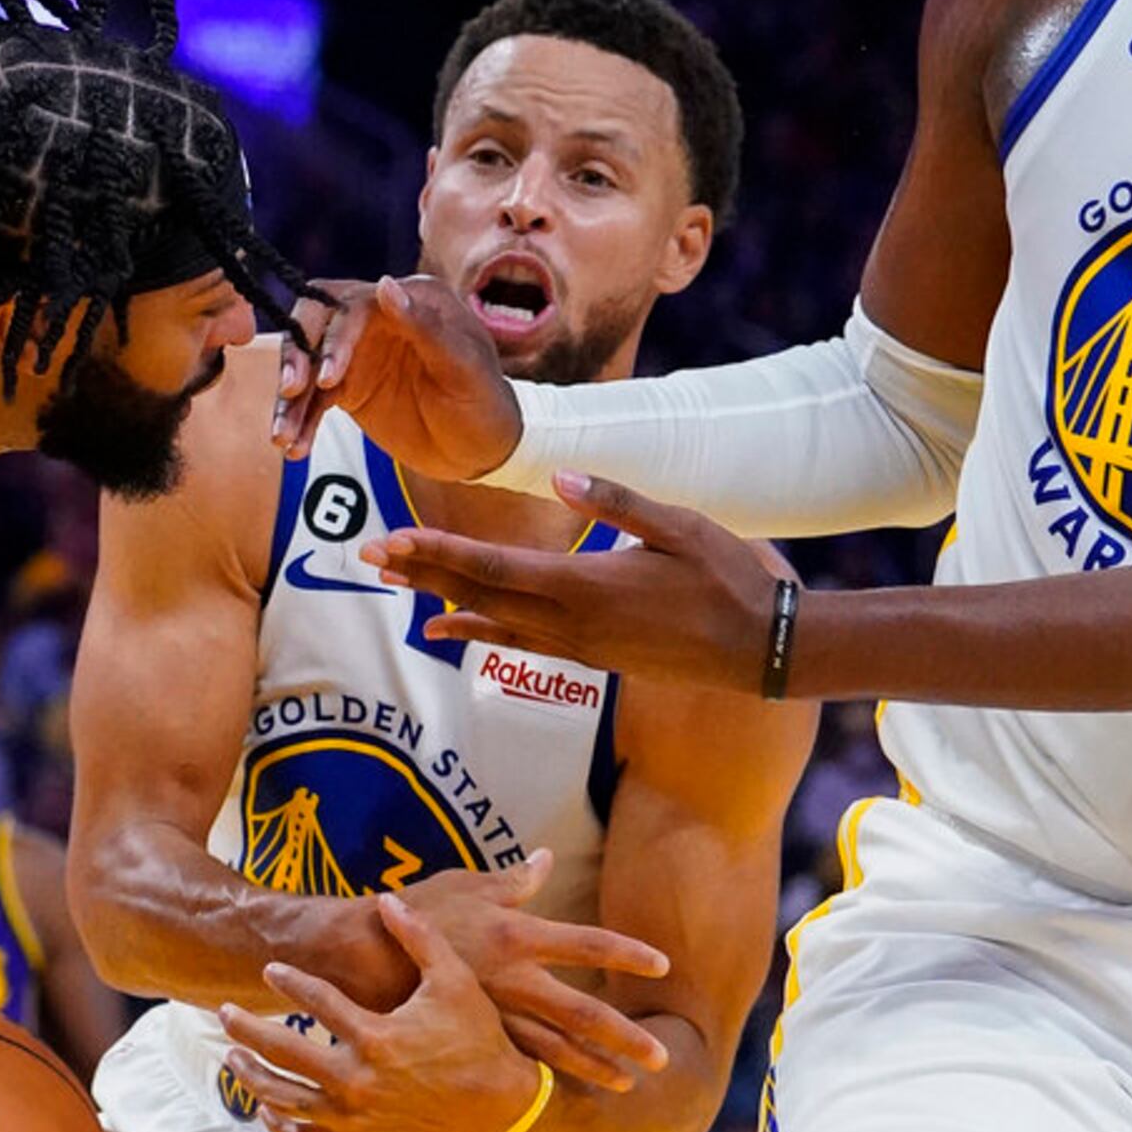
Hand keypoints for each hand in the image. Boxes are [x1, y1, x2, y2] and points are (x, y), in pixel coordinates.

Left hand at [221, 892, 545, 1131]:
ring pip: (287, 1099)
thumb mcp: (454, 981)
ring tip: (231, 1055)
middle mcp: (359, 1081)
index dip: (289, 982)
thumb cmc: (477, 1038)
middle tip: (223, 1012)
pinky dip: (282, 1126)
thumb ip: (419, 937)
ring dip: (252, 1077)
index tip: (269, 970)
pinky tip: (264, 1108)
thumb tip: (386, 898)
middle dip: (247, 1029)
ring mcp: (358, 1116)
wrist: (500, 1104)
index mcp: (377, 1038)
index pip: (316, 1003)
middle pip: (283, 1053)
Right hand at [271, 276, 521, 477]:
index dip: (333, 337)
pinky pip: (310, 399)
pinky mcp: (345, 387)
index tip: (326, 378)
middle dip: (296, 355)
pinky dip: (299, 421)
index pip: (352, 304)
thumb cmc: (484, 404)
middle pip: (314, 322)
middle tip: (291, 391)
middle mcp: (378, 318)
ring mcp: (357, 353)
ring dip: (290, 400)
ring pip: (306, 364)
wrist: (482, 452)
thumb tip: (384, 285)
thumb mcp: (464, 369)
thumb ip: (424, 327)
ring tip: (282, 437)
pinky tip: (293, 447)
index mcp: (410, 301)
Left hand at [362, 472, 791, 694]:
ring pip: (492, 621)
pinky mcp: (590, 656)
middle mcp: (571, 622)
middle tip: (367, 553)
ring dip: (439, 599)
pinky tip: (446, 627)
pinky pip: (517, 642)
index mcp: (586, 585)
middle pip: (479, 595)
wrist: (764, 650)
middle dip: (421, 572)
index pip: (493, 567)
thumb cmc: (729, 579)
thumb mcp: (680, 527)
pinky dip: (477, 631)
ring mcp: (578, 644)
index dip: (437, 554)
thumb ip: (618, 501)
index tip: (391, 541)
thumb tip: (562, 475)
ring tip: (392, 582)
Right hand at [378, 851, 669, 1091]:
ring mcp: (493, 1013)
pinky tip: (566, 1089)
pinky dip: (546, 1075)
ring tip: (626, 1084)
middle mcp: (513, 979)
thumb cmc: (415, 910)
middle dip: (624, 1037)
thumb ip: (512, 880)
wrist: (358, 954)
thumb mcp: (465, 885)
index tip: (663, 964)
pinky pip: (517, 1059)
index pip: (586, 943)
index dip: (627, 952)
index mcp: (516, 935)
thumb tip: (545, 858)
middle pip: (582, 1012)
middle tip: (661, 1057)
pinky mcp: (471, 1034)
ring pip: (554, 1048)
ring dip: (592, 1066)